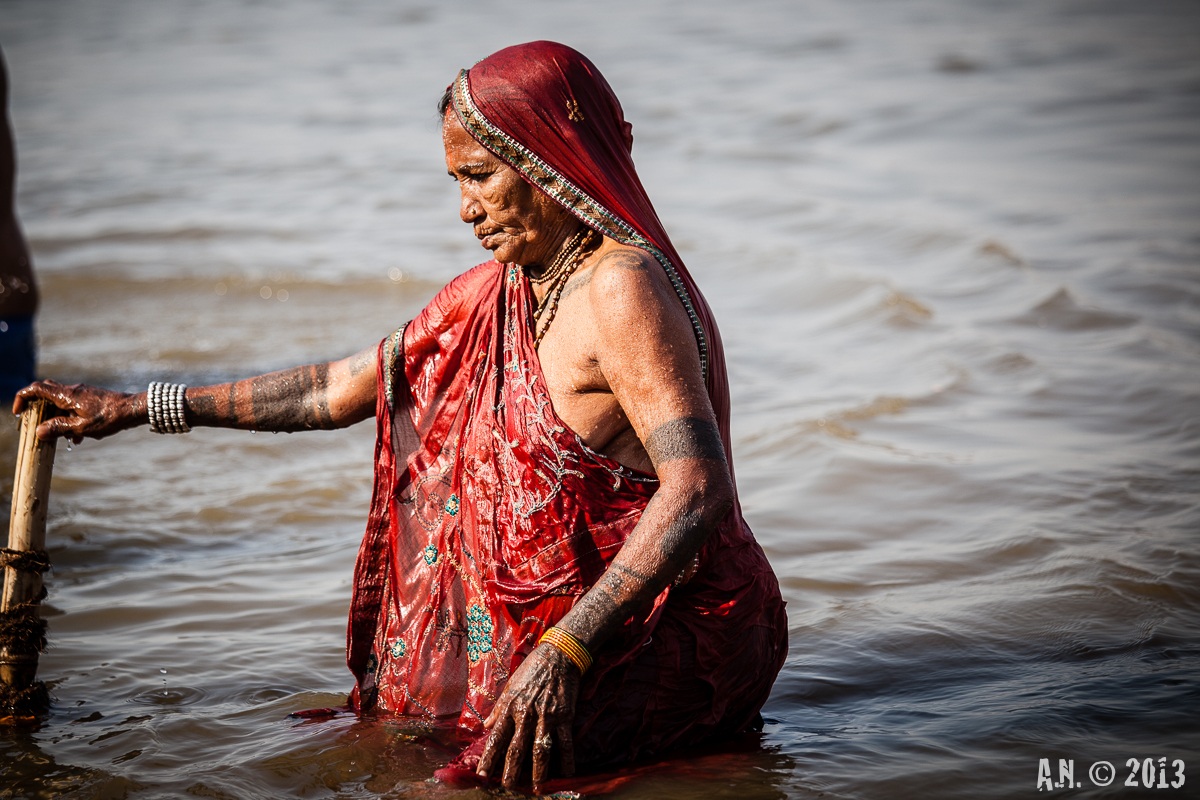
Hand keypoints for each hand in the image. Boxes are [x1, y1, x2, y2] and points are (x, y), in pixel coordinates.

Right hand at [13, 379, 138, 441]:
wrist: (134, 409)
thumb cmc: (111, 417)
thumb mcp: (82, 427)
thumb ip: (59, 428)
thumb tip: (39, 431)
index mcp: (67, 395)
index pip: (36, 389)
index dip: (23, 398)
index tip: (19, 413)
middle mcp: (72, 391)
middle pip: (46, 395)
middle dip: (40, 412)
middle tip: (40, 428)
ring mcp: (82, 395)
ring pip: (61, 405)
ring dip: (58, 420)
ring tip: (64, 438)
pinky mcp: (90, 400)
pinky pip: (73, 409)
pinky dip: (70, 421)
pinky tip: (78, 437)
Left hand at [477, 643, 579, 790]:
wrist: (558, 656)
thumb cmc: (531, 669)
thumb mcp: (510, 686)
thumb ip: (499, 708)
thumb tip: (486, 725)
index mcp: (510, 707)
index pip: (496, 738)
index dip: (488, 758)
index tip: (482, 775)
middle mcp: (526, 714)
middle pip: (517, 749)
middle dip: (511, 771)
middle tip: (507, 787)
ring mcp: (546, 717)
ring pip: (541, 750)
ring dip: (539, 771)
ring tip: (537, 788)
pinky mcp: (564, 716)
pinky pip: (565, 742)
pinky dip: (567, 759)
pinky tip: (568, 773)